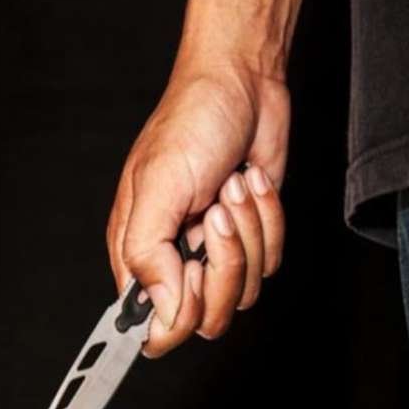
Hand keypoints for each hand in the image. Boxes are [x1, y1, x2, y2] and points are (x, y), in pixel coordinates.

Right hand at [106, 63, 288, 357]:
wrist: (241, 84)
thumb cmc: (190, 123)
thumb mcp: (158, 185)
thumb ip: (148, 254)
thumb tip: (159, 313)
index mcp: (138, 250)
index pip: (153, 324)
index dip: (177, 315)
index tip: (191, 274)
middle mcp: (174, 257)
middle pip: (207, 315)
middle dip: (224, 265)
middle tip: (215, 215)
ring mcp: (214, 250)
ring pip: (244, 290)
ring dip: (249, 233)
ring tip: (231, 186)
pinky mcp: (250, 237)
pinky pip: (270, 261)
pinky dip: (268, 220)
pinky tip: (250, 182)